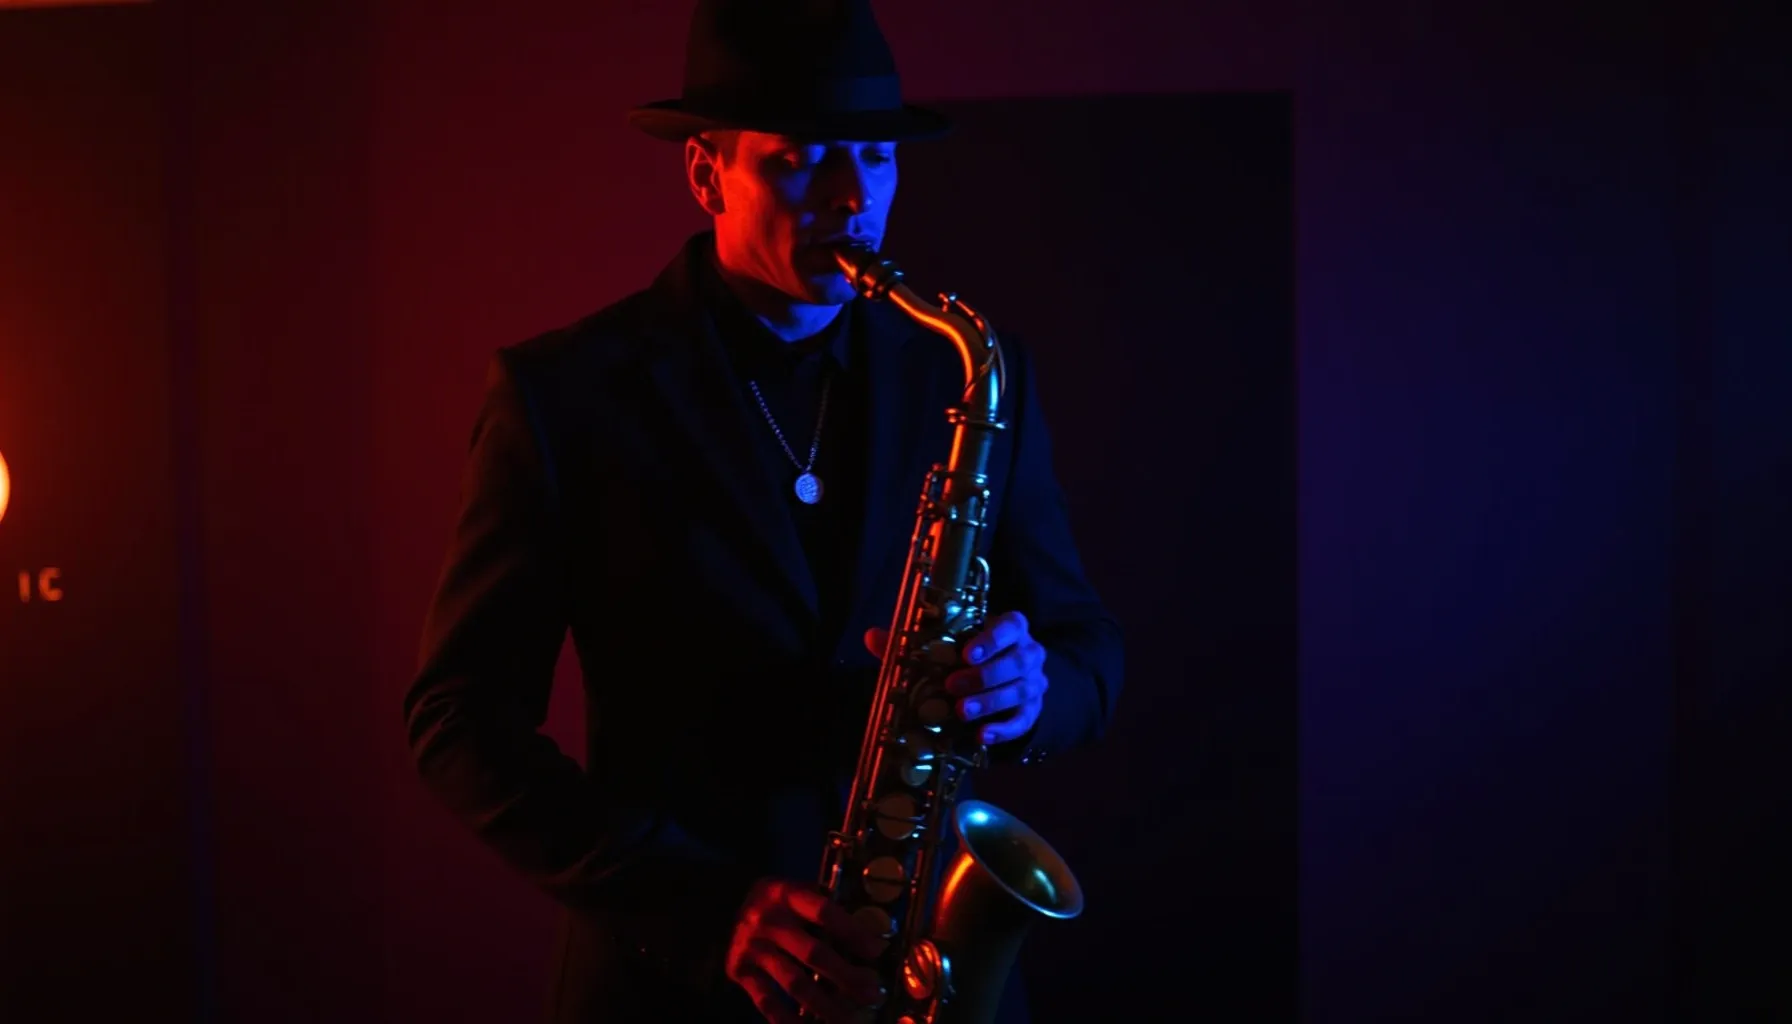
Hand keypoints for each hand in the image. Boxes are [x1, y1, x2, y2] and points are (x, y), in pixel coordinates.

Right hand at [724, 877, 886, 1023]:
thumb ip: (825, 909)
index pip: (824, 912)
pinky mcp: (739, 970)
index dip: (852, 932)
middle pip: (813, 953)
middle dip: (847, 977)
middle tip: (872, 993)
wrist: (728, 905)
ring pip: (794, 983)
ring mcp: (751, 947)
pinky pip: (767, 1001)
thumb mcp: (797, 892)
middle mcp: (766, 919)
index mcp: (785, 893)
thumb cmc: (779, 903)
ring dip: (825, 1005)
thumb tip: (871, 940)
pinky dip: (788, 1019)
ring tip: (849, 1019)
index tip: (876, 950)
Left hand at [862, 610, 1047, 745]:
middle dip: (984, 676)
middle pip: (1017, 662)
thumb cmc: (970, 657)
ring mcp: (1035, 683)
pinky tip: (982, 736)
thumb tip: (873, 636)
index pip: (1011, 626)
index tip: (966, 654)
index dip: (992, 639)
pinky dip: (1003, 730)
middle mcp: (1029, 653)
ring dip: (990, 702)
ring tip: (961, 712)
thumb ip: (914, 641)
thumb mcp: (949, 644)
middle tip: (952, 686)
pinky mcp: (1033, 711)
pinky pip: (1024, 721)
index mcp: (1011, 628)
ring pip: (1020, 691)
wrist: (1004, 682)